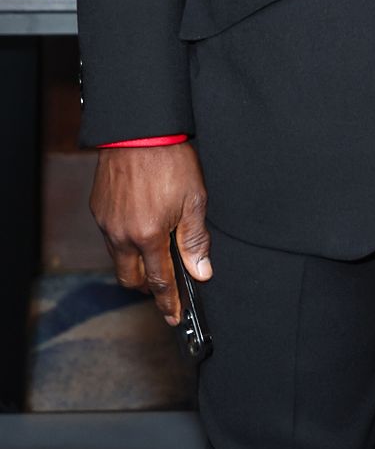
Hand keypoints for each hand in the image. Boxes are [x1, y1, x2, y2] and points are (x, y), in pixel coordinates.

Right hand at [90, 143, 210, 325]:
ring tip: (155, 257)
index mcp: (149, 235)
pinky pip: (111, 238)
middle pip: (132, 279)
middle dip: (148, 288)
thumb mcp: (194, 199)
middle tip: (166, 288)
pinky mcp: (99, 210)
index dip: (168, 303)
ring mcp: (107, 223)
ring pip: (119, 260)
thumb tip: (201, 271)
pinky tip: (141, 230)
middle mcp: (122, 235)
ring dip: (136, 265)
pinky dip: (126, 243)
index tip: (174, 317)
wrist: (138, 131)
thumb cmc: (170, 161)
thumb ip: (195, 240)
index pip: (159, 281)